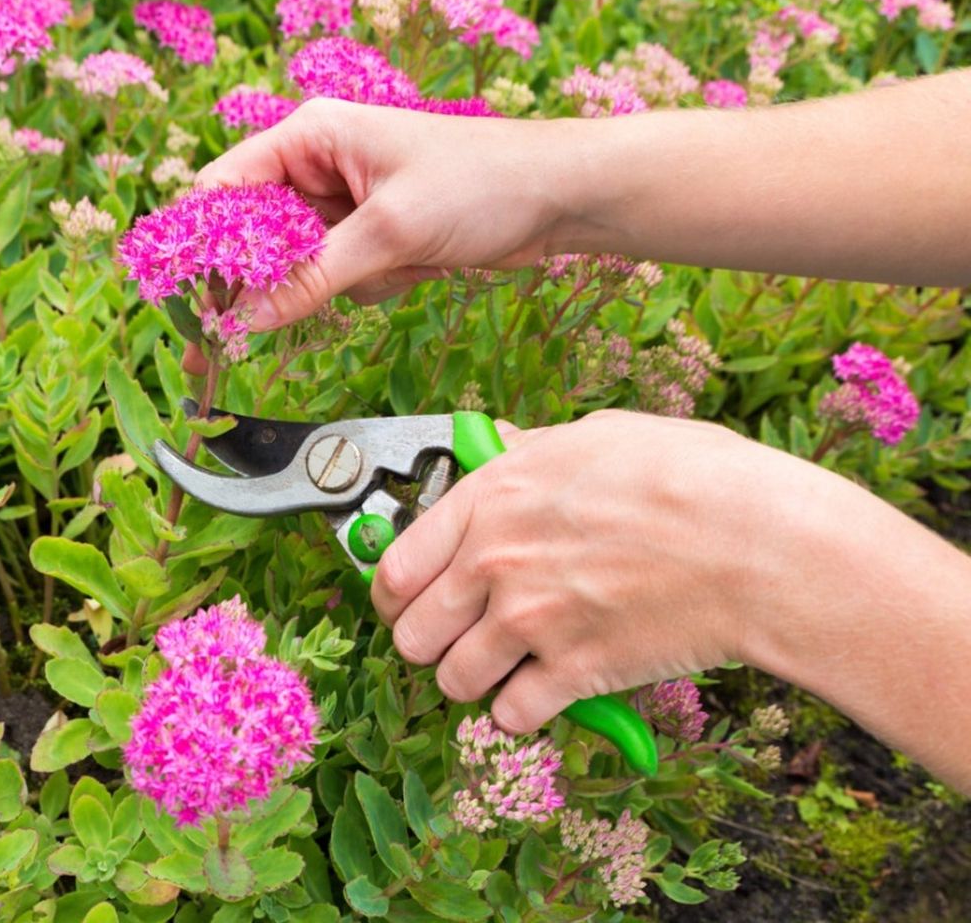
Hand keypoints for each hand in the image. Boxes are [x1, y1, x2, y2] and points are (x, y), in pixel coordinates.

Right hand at [196, 98, 576, 330]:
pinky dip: (372, 285)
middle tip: (222, 345)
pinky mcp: (373, 237)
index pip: (227, 188)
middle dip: (261, 283)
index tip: (194, 300)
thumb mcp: (389, 231)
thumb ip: (312, 277)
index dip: (204, 244)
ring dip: (337, 283)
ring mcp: (347, 204)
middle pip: (256, 234)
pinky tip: (417, 268)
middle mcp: (320, 165)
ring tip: (395, 264)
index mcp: (311, 136)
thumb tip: (246, 320)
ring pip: (300, 265)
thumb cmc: (479, 184)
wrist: (558, 198)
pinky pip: (341, 277)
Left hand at [371, 410, 831, 733]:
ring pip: (452, 681)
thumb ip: (532, 449)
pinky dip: (523, 712)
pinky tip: (550, 689)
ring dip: (475, 680)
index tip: (406, 604)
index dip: (393, 594)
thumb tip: (501, 443)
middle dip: (431, 642)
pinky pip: (509, 716)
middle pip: (410, 634)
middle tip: (461, 638)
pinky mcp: (571, 674)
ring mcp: (528, 622)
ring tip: (510, 665)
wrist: (761, 546)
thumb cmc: (694, 479)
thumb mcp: (598, 437)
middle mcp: (494, 563)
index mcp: (491, 498)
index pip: (395, 567)